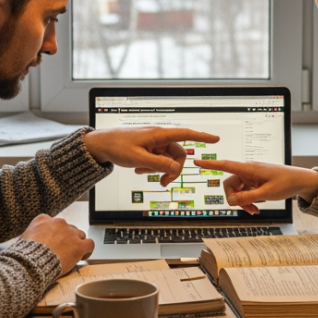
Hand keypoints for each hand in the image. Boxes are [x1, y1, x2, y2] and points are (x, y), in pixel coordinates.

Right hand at [19, 214, 94, 274]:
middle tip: (62, 250)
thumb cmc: (25, 253)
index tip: (54, 241)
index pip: (53, 223)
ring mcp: (70, 233)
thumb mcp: (24, 238)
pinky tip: (82, 256)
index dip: (55, 233)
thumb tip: (30, 240)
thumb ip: (32, 234)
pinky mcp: (79, 245)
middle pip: (68, 228)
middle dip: (66, 238)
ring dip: (77, 243)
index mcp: (43, 219)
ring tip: (73, 254)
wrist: (32, 262)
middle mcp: (59, 223)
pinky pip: (89, 244)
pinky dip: (87, 250)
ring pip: (80, 235)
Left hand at [83, 126, 219, 185]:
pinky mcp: (148, 149)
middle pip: (178, 154)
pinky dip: (152, 167)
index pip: (185, 134)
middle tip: (163, 182)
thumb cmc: (118, 146)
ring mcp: (154, 144)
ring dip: (160, 169)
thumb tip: (176, 167)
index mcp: (158, 134)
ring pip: (168, 159)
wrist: (101, 145)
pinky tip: (139, 170)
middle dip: (173, 169)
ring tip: (143, 173)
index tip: (215, 139)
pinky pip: (158, 160)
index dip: (202, 137)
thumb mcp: (138, 158)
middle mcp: (159, 137)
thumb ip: (158, 163)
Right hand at [191, 159, 317, 213]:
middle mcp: (248, 171)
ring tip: (255, 210)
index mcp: (249, 169)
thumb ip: (248, 197)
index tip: (197, 161)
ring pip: (237, 190)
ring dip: (243, 201)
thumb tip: (231, 201)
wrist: (301, 181)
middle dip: (235, 198)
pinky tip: (257, 206)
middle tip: (248, 209)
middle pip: (230, 184)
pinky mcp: (255, 182)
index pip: (226, 165)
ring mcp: (251, 177)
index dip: (210, 164)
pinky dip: (249, 200)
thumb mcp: (267, 193)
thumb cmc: (287, 182)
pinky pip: (245, 192)